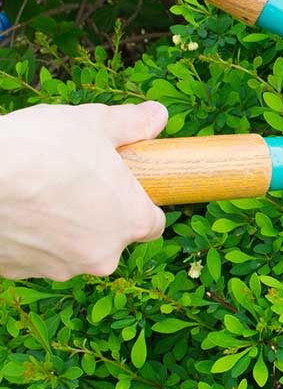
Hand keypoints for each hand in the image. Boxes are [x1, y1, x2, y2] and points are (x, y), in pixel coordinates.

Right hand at [0, 102, 168, 280]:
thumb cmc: (40, 149)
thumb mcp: (95, 123)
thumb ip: (133, 123)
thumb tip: (157, 116)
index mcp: (131, 221)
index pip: (153, 224)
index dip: (140, 202)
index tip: (124, 186)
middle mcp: (102, 255)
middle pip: (111, 237)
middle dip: (99, 212)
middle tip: (76, 178)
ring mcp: (59, 268)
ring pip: (72, 248)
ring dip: (64, 226)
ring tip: (41, 188)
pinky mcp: (21, 273)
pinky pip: (36, 253)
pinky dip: (32, 235)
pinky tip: (18, 206)